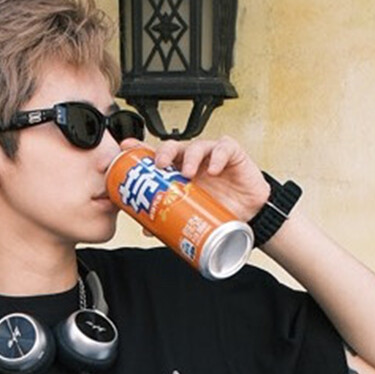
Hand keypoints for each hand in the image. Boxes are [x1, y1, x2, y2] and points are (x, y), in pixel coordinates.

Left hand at [148, 134, 270, 222]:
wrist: (249, 215)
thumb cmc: (219, 209)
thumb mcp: (191, 215)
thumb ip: (170, 219)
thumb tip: (146, 228)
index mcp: (178, 171)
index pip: (156, 156)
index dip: (140, 149)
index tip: (125, 147)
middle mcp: (192, 160)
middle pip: (173, 146)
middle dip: (163, 152)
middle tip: (159, 165)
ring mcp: (211, 155)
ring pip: (196, 145)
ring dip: (190, 157)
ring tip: (188, 173)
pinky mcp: (232, 154)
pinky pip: (224, 148)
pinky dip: (218, 157)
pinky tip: (214, 169)